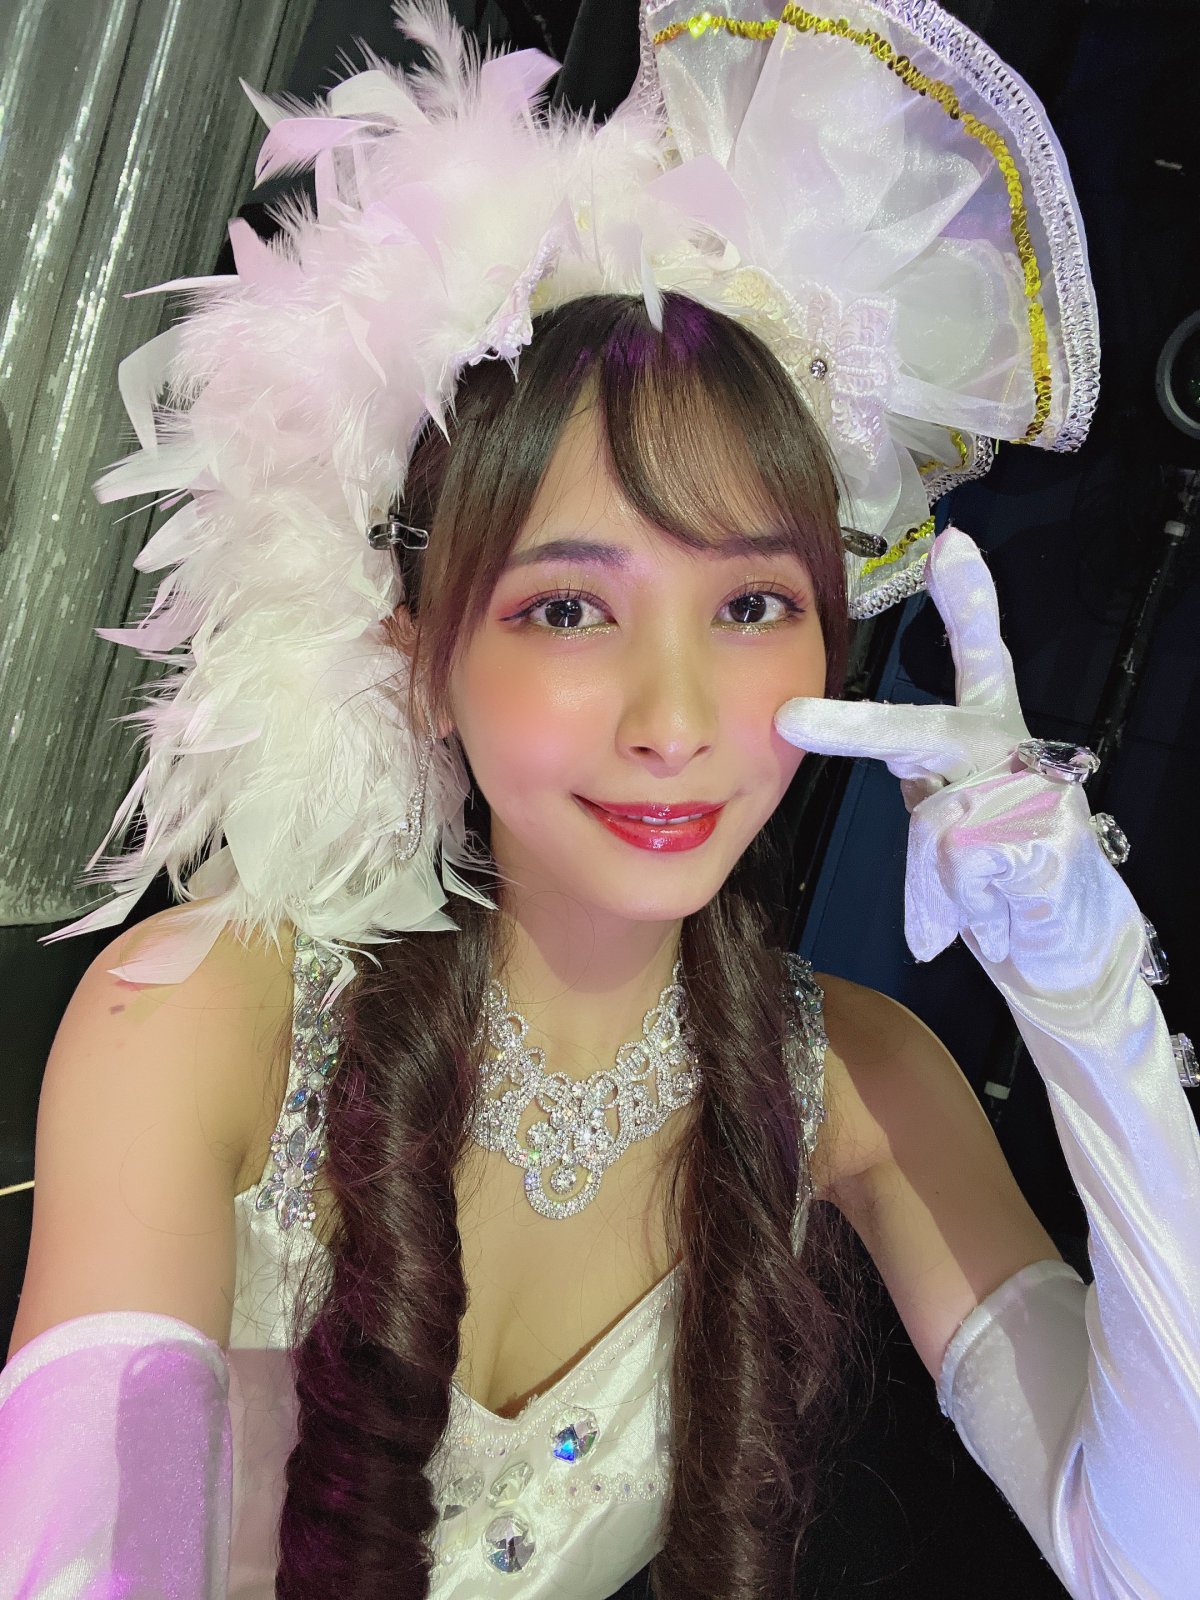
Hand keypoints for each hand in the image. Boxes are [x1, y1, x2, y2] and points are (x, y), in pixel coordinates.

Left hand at [774, 527, 1139, 987]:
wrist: (1059, 942)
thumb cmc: (992, 870)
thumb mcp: (947, 817)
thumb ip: (919, 774)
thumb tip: (853, 747)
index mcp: (992, 736)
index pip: (983, 659)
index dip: (971, 602)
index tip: (952, 544)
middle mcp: (1018, 754)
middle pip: (931, 731)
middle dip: (860, 729)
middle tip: (790, 721)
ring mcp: (1041, 799)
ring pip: (945, 825)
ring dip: (944, 869)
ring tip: (975, 888)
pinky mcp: (1052, 851)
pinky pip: (968, 872)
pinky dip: (967, 898)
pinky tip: (995, 904)